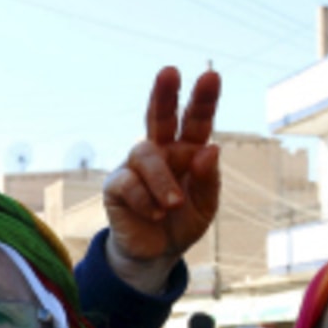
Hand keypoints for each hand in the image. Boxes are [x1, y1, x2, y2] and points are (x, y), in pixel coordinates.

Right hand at [102, 67, 220, 293]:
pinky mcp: (116, 186)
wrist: (156, 254)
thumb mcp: (206, 205)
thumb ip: (208, 178)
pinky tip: (155, 214)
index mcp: (187, 150)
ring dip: (162, 180)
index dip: (203, 99)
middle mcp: (160, 151)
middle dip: (164, 94)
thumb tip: (209, 148)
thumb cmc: (183, 222)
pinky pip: (128, 182)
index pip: (195, 120)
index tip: (211, 76)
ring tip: (174, 205)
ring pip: (145, 154)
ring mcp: (135, 166)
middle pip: (160, 115)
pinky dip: (146, 199)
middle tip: (169, 72)